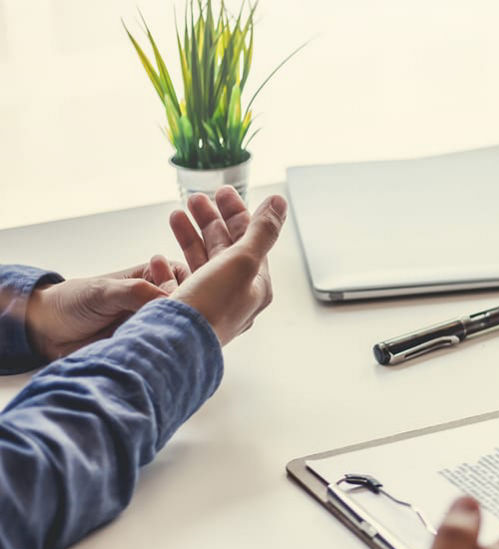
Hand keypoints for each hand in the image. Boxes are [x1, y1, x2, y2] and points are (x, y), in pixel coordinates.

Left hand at [24, 257, 191, 359]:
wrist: (46, 331)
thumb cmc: (71, 301)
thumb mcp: (104, 291)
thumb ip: (137, 292)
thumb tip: (173, 302)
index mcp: (152, 279)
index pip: (187, 279)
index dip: (191, 290)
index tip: (181, 302)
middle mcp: (157, 301)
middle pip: (189, 307)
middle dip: (188, 317)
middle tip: (173, 325)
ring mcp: (153, 324)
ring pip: (179, 330)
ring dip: (177, 337)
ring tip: (165, 342)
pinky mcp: (147, 346)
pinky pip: (165, 350)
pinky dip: (166, 353)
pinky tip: (161, 355)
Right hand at [167, 188, 284, 344]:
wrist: (175, 347)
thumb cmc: (212, 307)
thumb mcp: (243, 261)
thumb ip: (261, 231)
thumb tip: (279, 202)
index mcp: (256, 285)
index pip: (251, 240)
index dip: (238, 213)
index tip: (222, 191)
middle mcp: (236, 296)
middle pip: (226, 249)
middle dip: (211, 220)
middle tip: (196, 198)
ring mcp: (210, 304)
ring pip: (203, 261)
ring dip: (190, 235)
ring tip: (177, 213)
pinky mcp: (186, 312)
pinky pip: (182, 281)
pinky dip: (171, 263)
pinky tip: (159, 256)